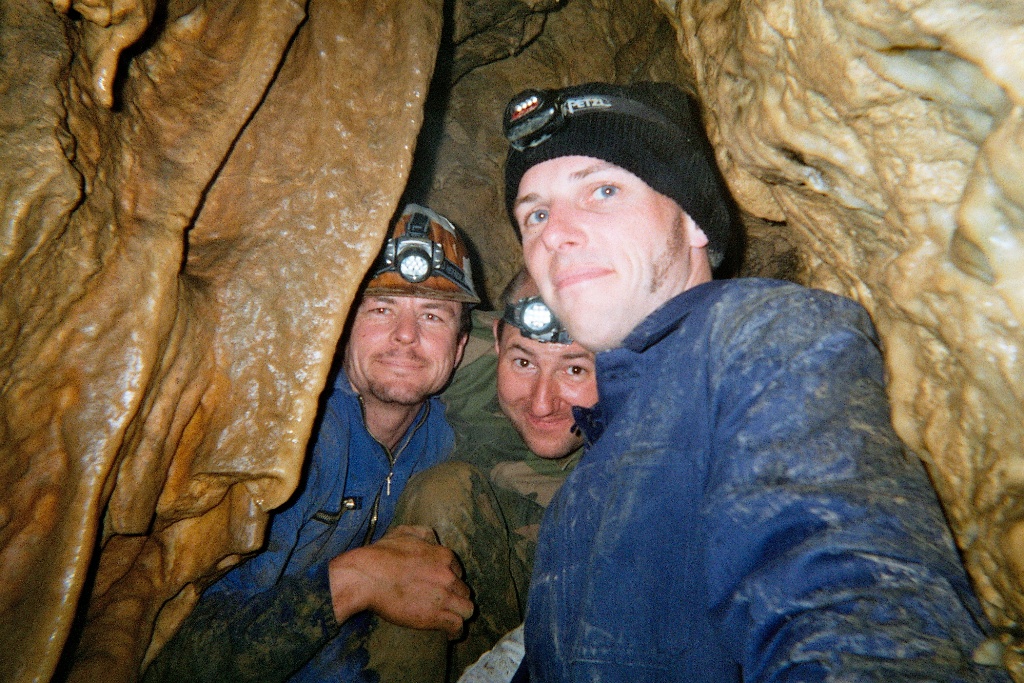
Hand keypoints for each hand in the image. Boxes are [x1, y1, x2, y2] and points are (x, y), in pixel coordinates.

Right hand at [327, 525, 473, 638]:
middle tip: (444, 602)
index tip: (442, 586)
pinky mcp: (436, 616)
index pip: (458, 571)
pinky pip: (457, 626)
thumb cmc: (380, 555)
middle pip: (464, 590)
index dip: (450, 579)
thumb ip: (423, 533)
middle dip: (455, 596)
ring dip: (459, 613)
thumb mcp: (403, 533)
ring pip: (467, 609)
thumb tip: (433, 538)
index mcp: (443, 556)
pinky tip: (451, 634)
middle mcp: (448, 576)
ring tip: (452, 618)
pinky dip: (455, 632)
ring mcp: (444, 597)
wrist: (367, 577)